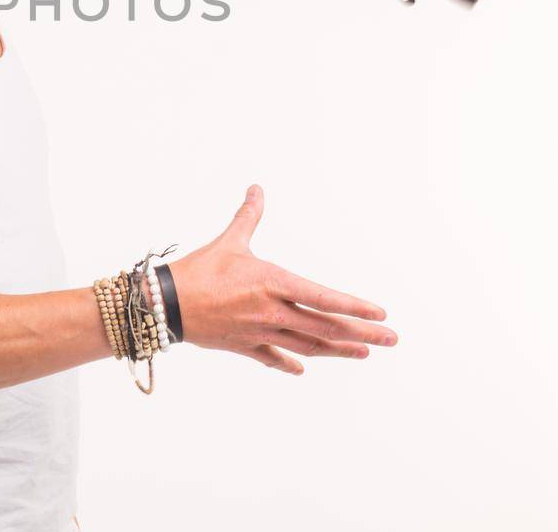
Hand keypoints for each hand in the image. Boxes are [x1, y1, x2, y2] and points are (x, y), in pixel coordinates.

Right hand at [166, 185, 397, 374]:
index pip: (324, 298)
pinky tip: (304, 368)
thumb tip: (257, 189)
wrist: (165, 304)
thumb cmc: (198, 269)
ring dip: (339, 350)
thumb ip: (249, 216)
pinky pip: (274, 358)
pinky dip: (290, 362)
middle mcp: (272, 312)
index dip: (355, 307)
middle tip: (392, 339)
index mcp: (273, 283)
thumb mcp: (229, 240)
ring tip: (364, 352)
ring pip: (308, 346)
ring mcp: (260, 333)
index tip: (381, 314)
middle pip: (325, 327)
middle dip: (362, 333)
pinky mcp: (244, 346)